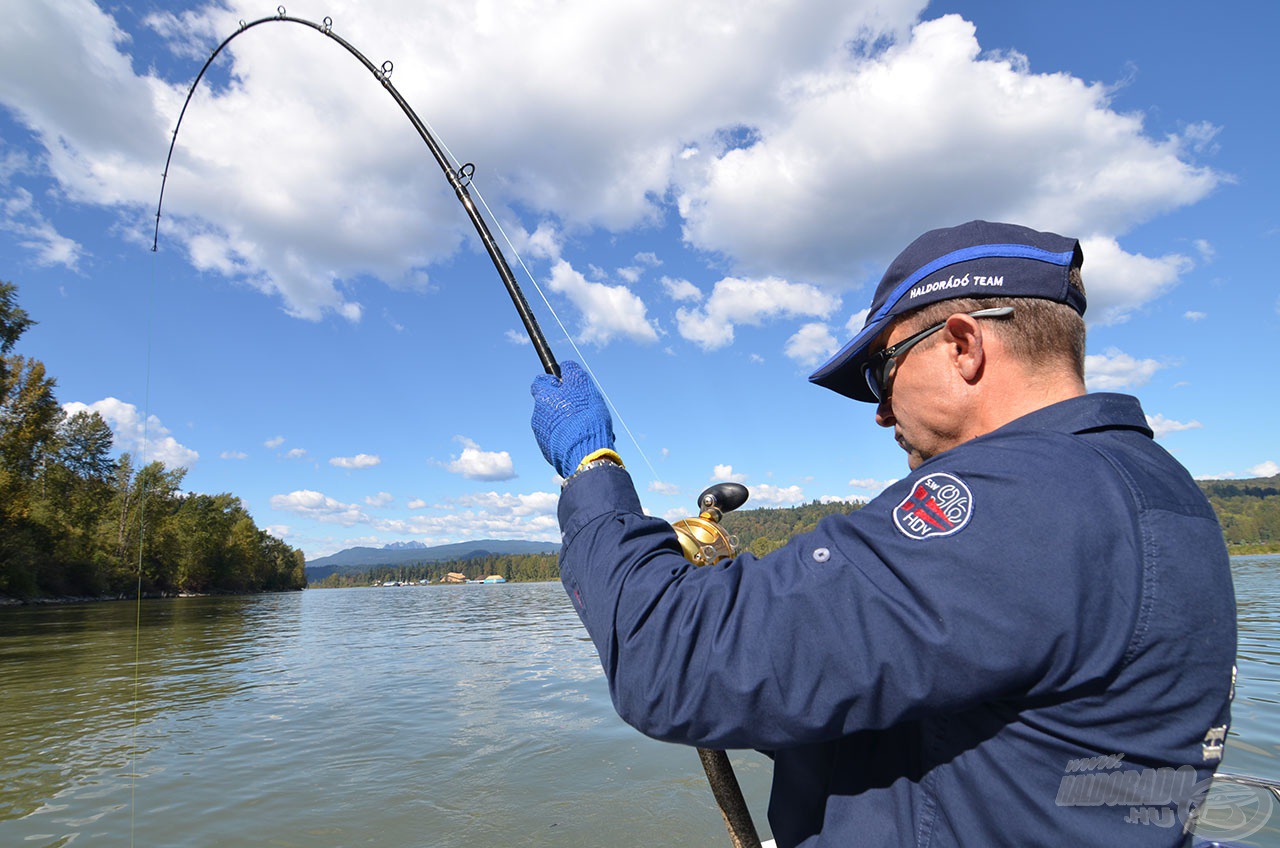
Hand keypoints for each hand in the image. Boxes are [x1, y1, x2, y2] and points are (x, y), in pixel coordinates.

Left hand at [530, 361, 615, 478]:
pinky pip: (558, 439)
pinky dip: (568, 437)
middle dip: (564, 403)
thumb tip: (565, 366)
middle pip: (550, 403)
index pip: (540, 381)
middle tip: (582, 408)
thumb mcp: (582, 384)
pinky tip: (582, 440)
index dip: (555, 381)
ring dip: (568, 421)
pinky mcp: (548, 452)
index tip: (568, 386)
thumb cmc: (584, 416)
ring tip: (586, 426)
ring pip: (555, 422)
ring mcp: (541, 435)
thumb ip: (571, 370)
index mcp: (543, 398)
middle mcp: (537, 416)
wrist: (586, 454)